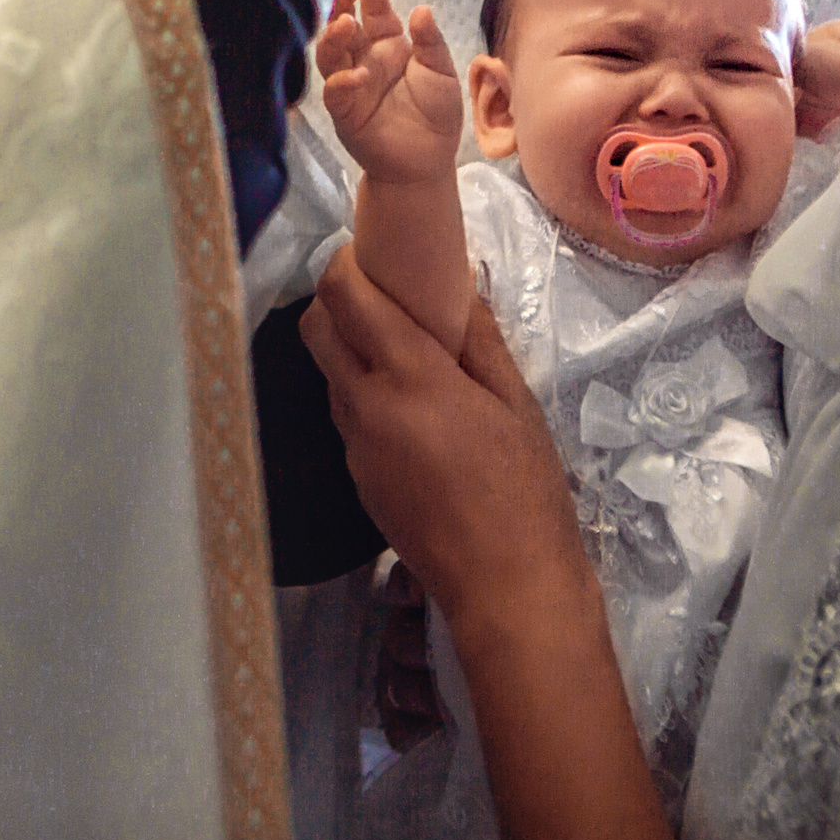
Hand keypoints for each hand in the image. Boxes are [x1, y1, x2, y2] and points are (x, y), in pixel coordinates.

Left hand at [299, 244, 585, 631]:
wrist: (506, 588)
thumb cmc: (524, 492)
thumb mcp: (517, 405)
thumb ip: (479, 340)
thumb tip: (459, 284)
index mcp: (409, 379)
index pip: (344, 298)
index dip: (345, 262)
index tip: (369, 251)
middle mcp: (366, 407)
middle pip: (315, 329)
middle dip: (335, 300)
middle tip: (381, 295)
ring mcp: (354, 447)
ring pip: (329, 374)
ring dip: (349, 350)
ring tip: (402, 350)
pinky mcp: (356, 480)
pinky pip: (347, 416)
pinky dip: (364, 395)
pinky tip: (409, 408)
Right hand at [319, 0, 465, 184]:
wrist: (427, 160)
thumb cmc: (436, 113)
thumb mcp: (442, 72)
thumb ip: (430, 42)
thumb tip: (421, 9)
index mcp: (389, 44)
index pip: (375, 9)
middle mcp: (365, 59)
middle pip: (344, 24)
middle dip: (341, 3)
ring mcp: (351, 83)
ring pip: (329, 53)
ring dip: (333, 37)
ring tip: (345, 24)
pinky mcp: (344, 111)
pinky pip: (335, 91)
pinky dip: (343, 81)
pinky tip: (358, 75)